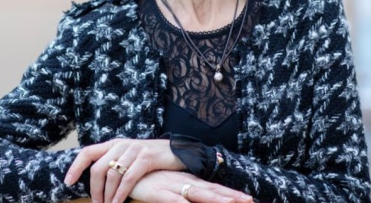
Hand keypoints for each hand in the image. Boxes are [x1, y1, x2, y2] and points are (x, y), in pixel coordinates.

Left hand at [64, 138, 184, 202]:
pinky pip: (128, 179)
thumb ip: (114, 162)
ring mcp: (134, 150)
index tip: (68, 182)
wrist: (179, 150)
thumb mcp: (129, 156)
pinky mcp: (146, 158)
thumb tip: (96, 180)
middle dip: (94, 190)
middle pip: (98, 168)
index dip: (75, 167)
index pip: (87, 152)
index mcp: (114, 144)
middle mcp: (121, 145)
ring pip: (112, 175)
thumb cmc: (151, 159)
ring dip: (108, 195)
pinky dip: (121, 193)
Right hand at [129, 171, 252, 202]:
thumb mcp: (165, 188)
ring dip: (215, 199)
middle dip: (230, 197)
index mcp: (186, 181)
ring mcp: (171, 187)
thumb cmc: (145, 181)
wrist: (121, 169)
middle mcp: (182, 183)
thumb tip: (190, 198)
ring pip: (198, 194)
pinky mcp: (158, 192)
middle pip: (211, 190)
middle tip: (249, 201)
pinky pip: (175, 201)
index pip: (212, 188)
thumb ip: (180, 195)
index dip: (229, 194)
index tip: (249, 199)